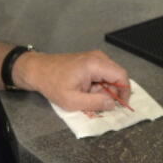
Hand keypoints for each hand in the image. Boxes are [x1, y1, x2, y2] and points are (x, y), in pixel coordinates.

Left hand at [14, 50, 130, 112]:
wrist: (37, 70)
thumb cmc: (52, 84)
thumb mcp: (73, 101)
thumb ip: (96, 103)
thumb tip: (113, 104)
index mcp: (95, 64)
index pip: (121, 75)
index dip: (125, 92)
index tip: (120, 105)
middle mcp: (97, 57)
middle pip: (117, 75)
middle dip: (113, 92)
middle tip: (101, 105)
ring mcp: (94, 58)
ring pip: (110, 76)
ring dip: (104, 90)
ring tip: (89, 98)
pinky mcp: (89, 61)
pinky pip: (102, 74)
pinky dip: (98, 85)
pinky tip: (86, 92)